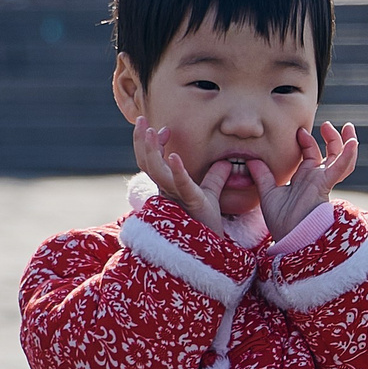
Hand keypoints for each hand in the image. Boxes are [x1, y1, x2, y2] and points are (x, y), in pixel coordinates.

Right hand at [132, 116, 232, 233]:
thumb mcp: (210, 195)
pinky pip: (180, 185)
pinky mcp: (189, 204)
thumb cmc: (206, 224)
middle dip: (141, 141)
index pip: (153, 162)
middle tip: (141, 120)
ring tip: (153, 131)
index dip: (153, 144)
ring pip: (155, 172)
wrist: (211, 248)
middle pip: (145, 163)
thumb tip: (226, 163)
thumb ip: (215, 178)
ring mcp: (175, 198)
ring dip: (152, 150)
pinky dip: (176, 170)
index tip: (164, 130)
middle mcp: (166, 192)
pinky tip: (175, 155)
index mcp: (168, 188)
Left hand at [257, 121, 358, 241]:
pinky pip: (339, 170)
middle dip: (332, 138)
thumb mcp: (268, 193)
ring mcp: (323, 182)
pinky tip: (353, 144)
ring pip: (341, 160)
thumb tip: (251, 161)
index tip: (299, 131)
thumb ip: (262, 176)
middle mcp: (317, 179)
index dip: (307, 141)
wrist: (288, 237)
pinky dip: (347, 157)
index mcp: (306, 179)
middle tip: (328, 125)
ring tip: (349, 129)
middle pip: (332, 154)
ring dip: (345, 144)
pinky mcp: (325, 186)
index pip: (311, 154)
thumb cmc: (281, 221)